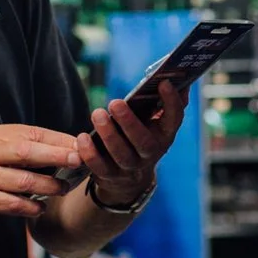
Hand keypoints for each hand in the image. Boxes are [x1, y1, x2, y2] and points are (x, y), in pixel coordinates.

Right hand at [0, 124, 80, 219]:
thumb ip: (13, 142)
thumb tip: (53, 146)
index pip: (31, 133)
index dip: (57, 139)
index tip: (79, 143)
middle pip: (30, 152)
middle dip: (58, 156)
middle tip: (80, 160)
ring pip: (24, 181)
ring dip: (49, 185)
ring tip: (63, 188)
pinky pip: (11, 204)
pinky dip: (30, 206)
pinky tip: (40, 207)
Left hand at [80, 80, 186, 210]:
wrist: (130, 179)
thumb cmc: (142, 138)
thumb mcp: (155, 123)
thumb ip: (165, 103)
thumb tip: (175, 78)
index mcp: (164, 135)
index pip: (174, 119)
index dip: (171, 102)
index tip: (163, 83)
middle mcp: (150, 153)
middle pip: (143, 141)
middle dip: (129, 122)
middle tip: (115, 103)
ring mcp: (130, 167)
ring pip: (121, 154)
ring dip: (108, 134)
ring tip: (97, 114)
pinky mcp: (110, 176)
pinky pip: (99, 167)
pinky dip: (90, 153)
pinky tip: (83, 137)